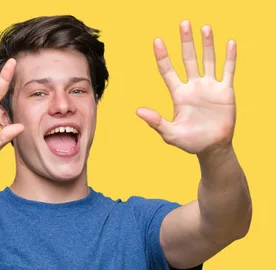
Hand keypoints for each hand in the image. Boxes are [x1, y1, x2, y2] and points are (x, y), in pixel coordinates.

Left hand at [136, 21, 235, 155]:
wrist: (212, 147)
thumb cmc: (189, 142)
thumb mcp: (170, 134)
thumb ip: (156, 122)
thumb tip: (138, 111)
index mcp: (178, 94)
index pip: (168, 70)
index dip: (162, 56)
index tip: (157, 41)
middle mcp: (193, 86)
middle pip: (188, 59)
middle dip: (186, 42)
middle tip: (184, 23)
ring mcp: (209, 87)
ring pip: (208, 60)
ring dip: (207, 44)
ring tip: (205, 28)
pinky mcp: (225, 91)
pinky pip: (228, 71)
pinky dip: (230, 57)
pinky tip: (230, 43)